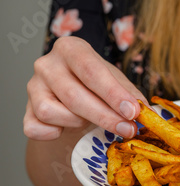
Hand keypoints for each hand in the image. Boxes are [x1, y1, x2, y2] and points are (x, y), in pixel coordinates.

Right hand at [24, 36, 147, 140]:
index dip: (113, 94)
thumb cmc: (97, 87)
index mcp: (71, 49)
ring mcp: (33, 87)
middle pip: (74, 95)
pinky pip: (34, 128)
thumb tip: (146, 113)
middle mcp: (47, 64)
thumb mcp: (117, 83)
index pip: (91, 70)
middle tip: (128, 130)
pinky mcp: (26, 110)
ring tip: (90, 121)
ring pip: (52, 112)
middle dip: (105, 117)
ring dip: (78, 123)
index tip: (132, 112)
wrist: (73, 98)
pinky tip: (65, 130)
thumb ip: (131, 96)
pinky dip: (52, 134)